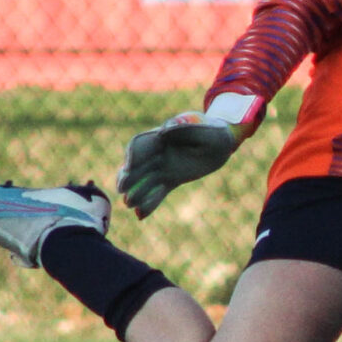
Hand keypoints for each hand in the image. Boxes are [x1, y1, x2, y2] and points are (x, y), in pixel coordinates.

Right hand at [116, 110, 243, 218]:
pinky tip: (140, 215)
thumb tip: (164, 130)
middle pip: (137, 165)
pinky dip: (149, 203)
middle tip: (121, 189)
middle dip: (128, 177)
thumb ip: (183, 126)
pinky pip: (158, 193)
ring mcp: (163, 167)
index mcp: (161, 136)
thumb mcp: (200, 125)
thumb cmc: (210, 130)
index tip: (129, 166)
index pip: (140, 144)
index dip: (133, 155)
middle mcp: (157, 153)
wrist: (220, 143)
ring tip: (129, 204)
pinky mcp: (171, 180)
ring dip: (136, 193)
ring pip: (145, 182)